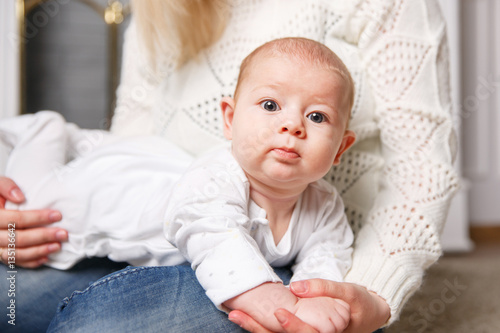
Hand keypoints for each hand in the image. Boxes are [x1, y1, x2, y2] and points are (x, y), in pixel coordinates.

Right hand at [0, 177, 66, 267]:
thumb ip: (6, 186)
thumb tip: (20, 197)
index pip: (16, 219)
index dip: (37, 218)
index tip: (57, 215)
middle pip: (18, 238)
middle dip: (43, 237)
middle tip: (63, 234)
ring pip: (16, 254)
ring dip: (39, 251)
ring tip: (57, 246)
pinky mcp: (0, 254)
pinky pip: (14, 262)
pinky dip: (31, 262)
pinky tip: (45, 257)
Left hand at [228, 279, 389, 332]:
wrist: (370, 314)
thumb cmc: (361, 304)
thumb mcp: (349, 291)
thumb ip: (325, 288)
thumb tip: (296, 285)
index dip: (293, 327)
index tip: (279, 312)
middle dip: (259, 329)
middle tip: (237, 314)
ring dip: (256, 328)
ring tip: (235, 315)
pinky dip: (262, 326)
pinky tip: (247, 317)